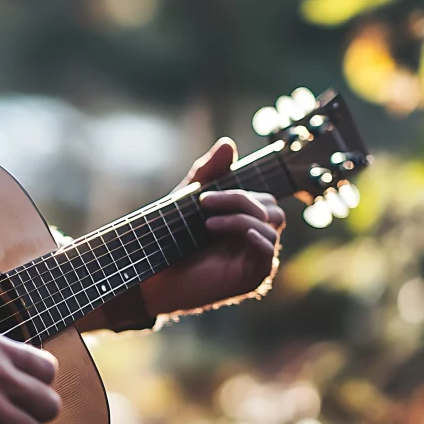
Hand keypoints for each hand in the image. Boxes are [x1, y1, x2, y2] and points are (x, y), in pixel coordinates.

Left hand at [140, 138, 284, 316]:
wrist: (151, 278)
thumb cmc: (168, 242)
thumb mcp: (186, 202)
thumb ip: (207, 174)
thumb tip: (228, 144)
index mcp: (244, 219)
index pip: (262, 197)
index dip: (238, 191)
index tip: (202, 194)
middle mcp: (254, 237)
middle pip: (272, 208)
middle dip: (240, 200)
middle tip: (203, 203)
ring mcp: (254, 258)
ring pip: (272, 225)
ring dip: (241, 218)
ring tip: (207, 224)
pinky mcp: (250, 278)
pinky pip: (268, 255)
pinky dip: (258, 240)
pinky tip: (240, 234)